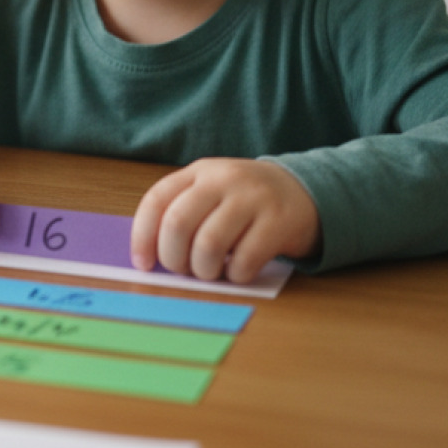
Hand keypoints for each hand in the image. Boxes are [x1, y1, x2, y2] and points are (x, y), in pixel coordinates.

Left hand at [130, 157, 318, 283]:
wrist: (305, 191)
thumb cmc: (246, 202)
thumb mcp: (212, 193)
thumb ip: (183, 213)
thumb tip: (150, 257)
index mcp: (199, 172)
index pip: (157, 200)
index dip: (142, 236)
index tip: (143, 264)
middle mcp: (223, 179)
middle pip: (178, 223)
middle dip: (173, 258)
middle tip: (184, 271)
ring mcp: (253, 197)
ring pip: (208, 245)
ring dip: (204, 270)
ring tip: (212, 272)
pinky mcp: (279, 221)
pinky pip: (245, 259)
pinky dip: (236, 275)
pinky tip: (239, 271)